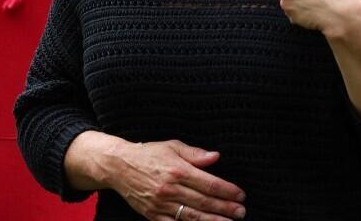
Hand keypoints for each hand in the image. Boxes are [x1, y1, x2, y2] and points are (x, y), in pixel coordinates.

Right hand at [106, 139, 244, 220]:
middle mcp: (170, 189)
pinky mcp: (151, 215)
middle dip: (225, 209)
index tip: (241, 196)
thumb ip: (196, 154)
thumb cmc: (149, 154)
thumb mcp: (173, 146)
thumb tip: (216, 157)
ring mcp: (160, 204)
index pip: (209, 184)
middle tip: (241, 213)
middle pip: (203, 202)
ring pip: (191, 216)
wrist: (118, 166)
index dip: (227, 191)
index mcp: (178, 171)